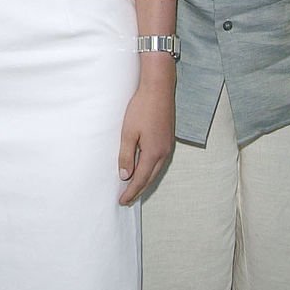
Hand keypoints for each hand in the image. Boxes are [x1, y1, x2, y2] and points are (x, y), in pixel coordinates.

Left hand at [117, 61, 174, 205]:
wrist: (159, 89)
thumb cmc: (141, 108)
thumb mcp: (128, 132)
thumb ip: (127, 155)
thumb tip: (125, 176)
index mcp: (154, 153)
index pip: (140, 179)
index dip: (130, 192)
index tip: (121, 201)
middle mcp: (164, 153)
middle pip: (150, 178)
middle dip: (138, 190)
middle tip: (126, 199)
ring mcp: (168, 146)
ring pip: (156, 170)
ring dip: (145, 181)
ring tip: (134, 188)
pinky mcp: (168, 138)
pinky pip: (159, 161)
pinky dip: (150, 170)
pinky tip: (144, 168)